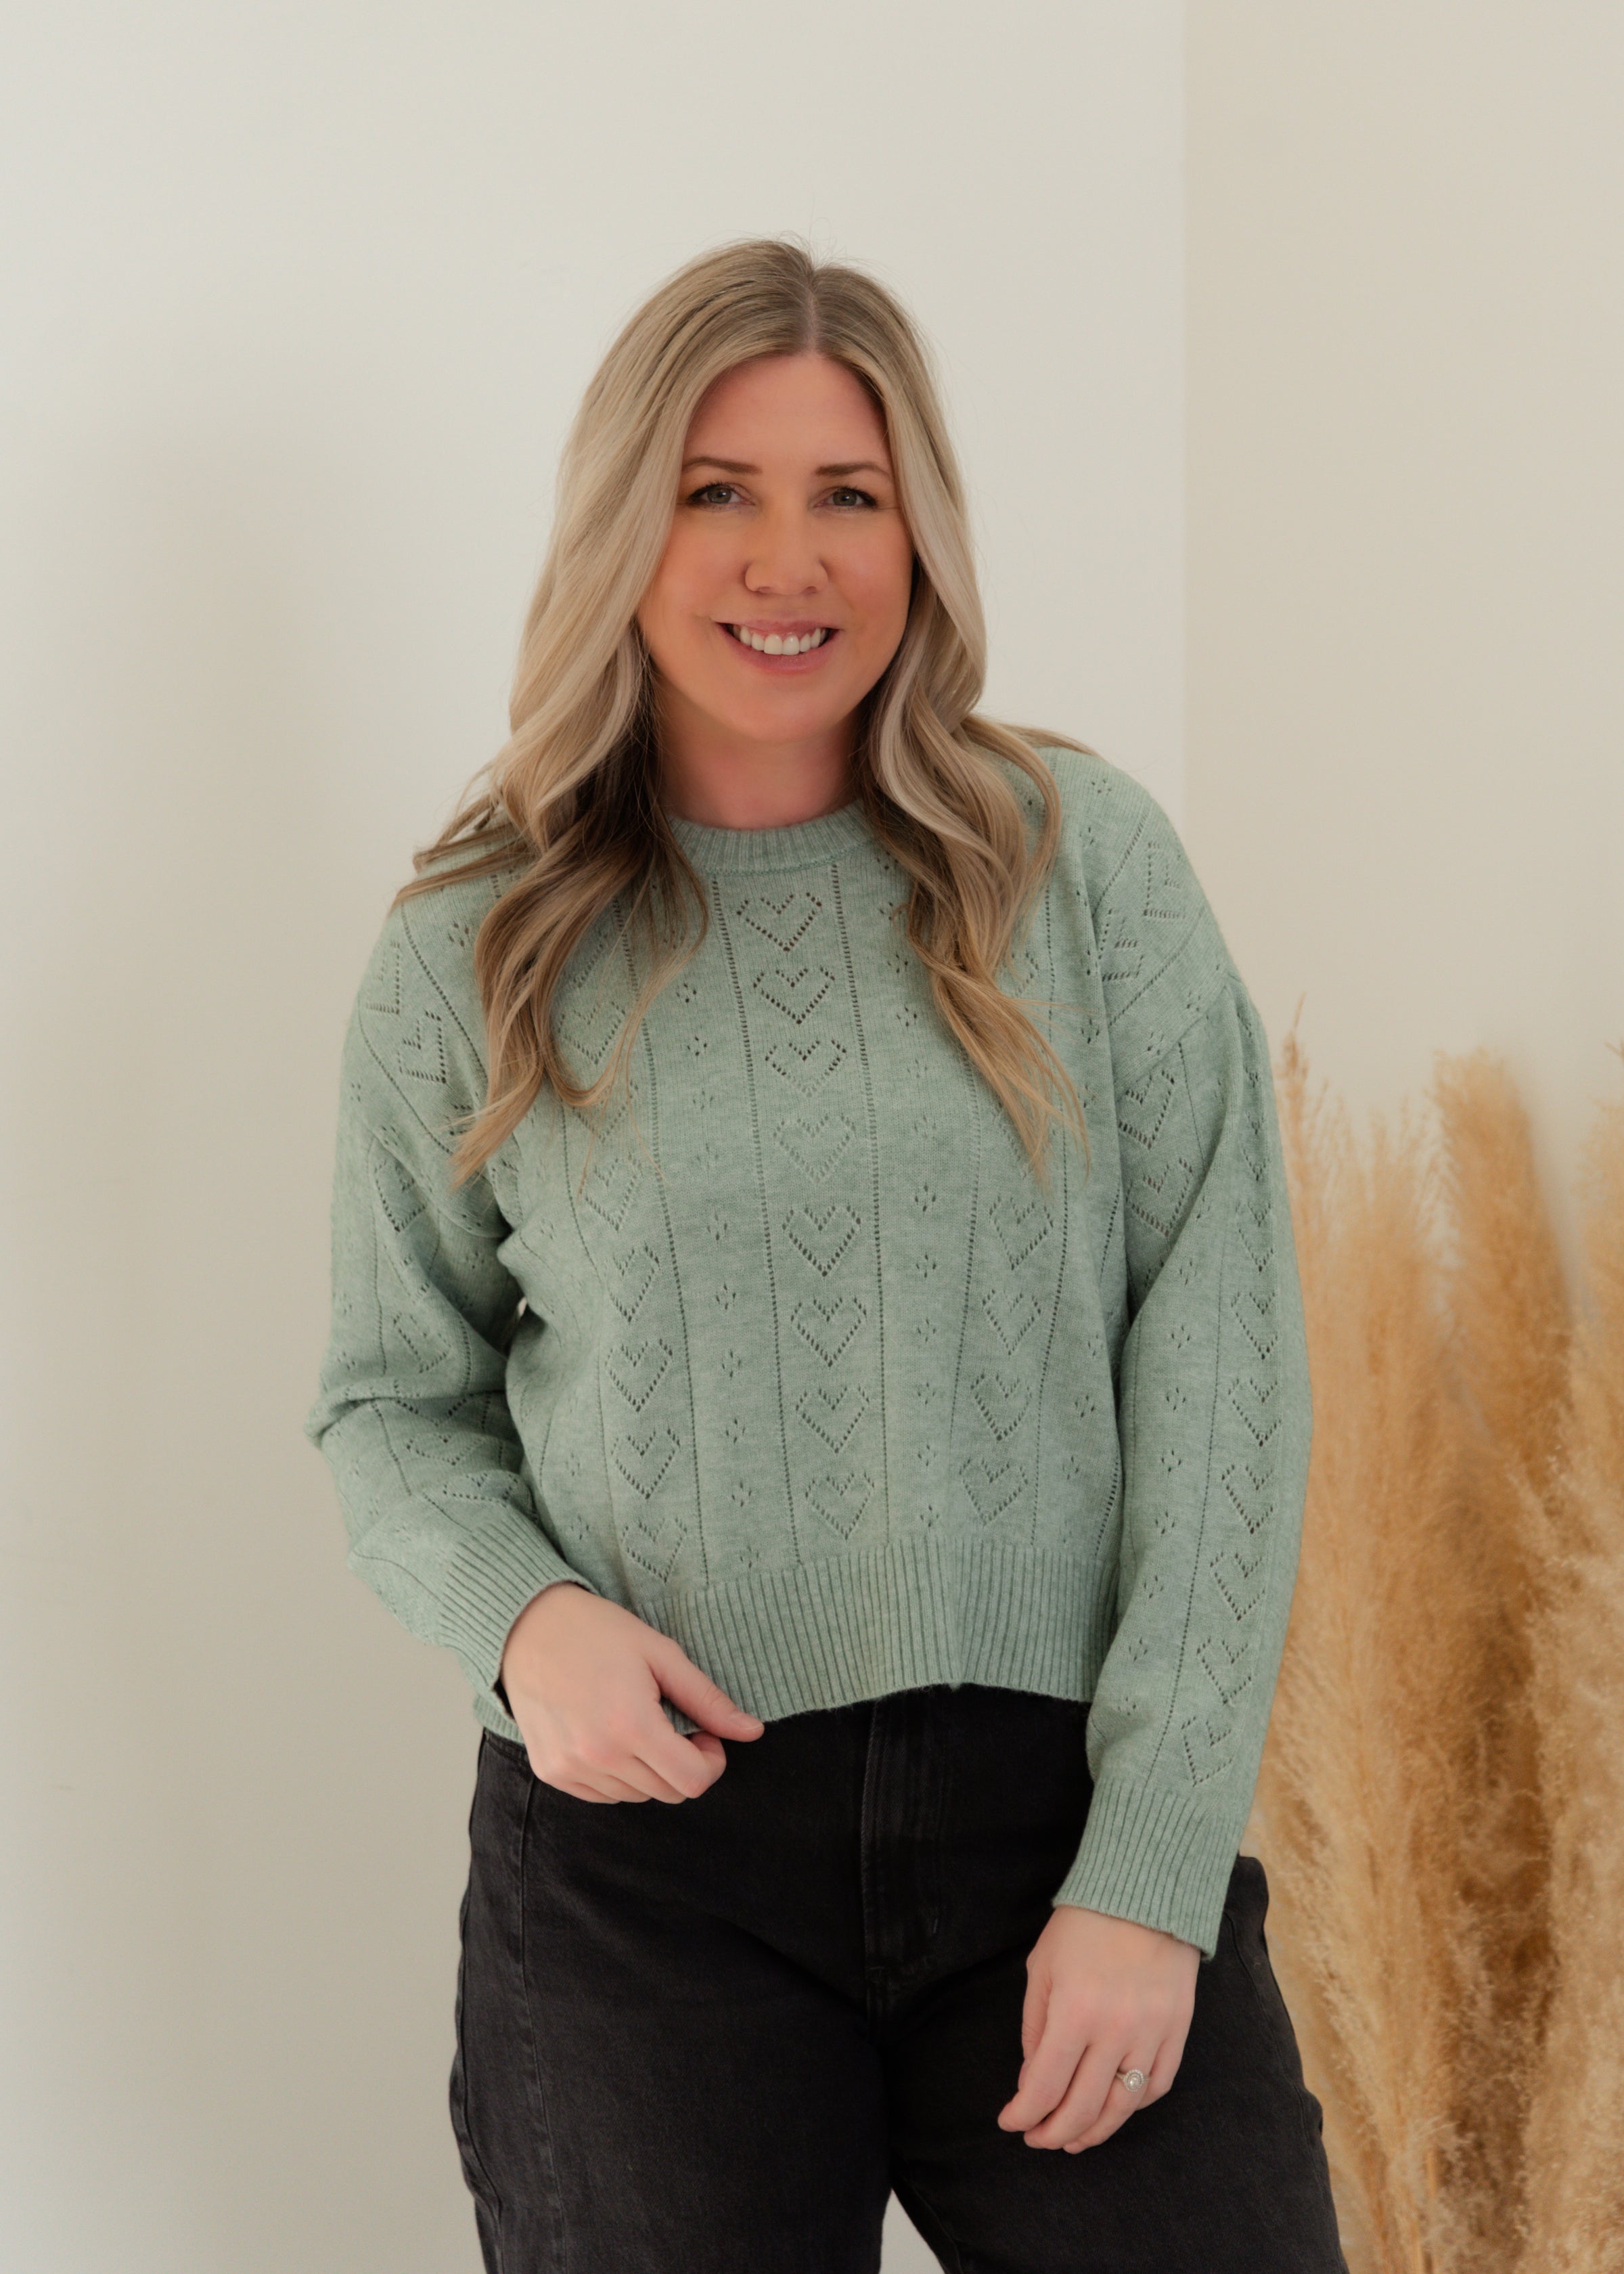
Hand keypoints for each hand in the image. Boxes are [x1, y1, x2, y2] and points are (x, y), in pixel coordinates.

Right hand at [498, 1581, 763, 1802]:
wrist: (527, 1627)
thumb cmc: (598, 1632)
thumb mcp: (661, 1654)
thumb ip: (707, 1699)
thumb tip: (752, 1732)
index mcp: (631, 1726)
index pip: (692, 1782)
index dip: (711, 1760)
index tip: (703, 1732)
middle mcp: (598, 1756)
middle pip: (668, 1793)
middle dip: (683, 1763)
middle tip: (672, 1722)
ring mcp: (570, 1768)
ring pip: (637, 1796)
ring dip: (649, 1769)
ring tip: (636, 1722)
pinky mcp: (551, 1772)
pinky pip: (604, 1794)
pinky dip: (618, 1774)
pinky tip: (610, 1735)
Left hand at [997, 1903, 1198, 2151]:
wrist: (1145, 1889)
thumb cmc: (1084, 1924)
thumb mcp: (1042, 1969)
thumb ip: (1035, 2029)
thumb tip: (1032, 2083)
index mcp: (1074, 2011)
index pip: (1045, 2087)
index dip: (1024, 2115)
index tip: (1010, 2122)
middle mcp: (1116, 2029)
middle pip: (1083, 2107)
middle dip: (1055, 2133)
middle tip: (1039, 2139)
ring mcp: (1152, 2032)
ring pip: (1123, 2105)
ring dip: (1095, 2131)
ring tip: (1074, 2139)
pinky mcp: (1179, 2029)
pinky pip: (1157, 2085)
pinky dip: (1134, 2104)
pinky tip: (1114, 2107)